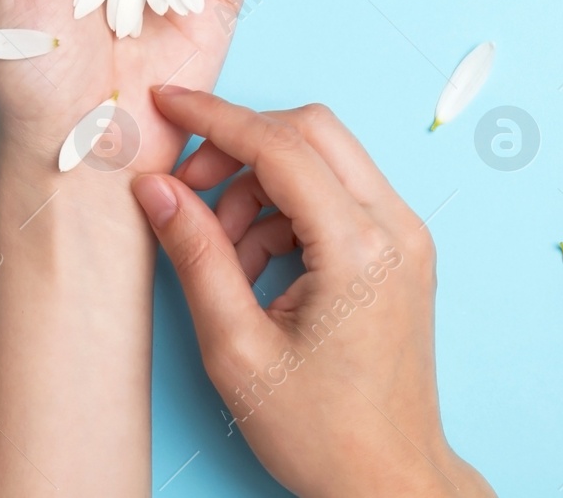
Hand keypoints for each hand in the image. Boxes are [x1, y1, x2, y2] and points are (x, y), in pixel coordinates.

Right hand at [131, 89, 495, 497]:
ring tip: (224, 255)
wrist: (390, 481)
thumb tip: (156, 188)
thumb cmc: (320, 432)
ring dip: (262, 185)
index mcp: (360, 248)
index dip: (215, 119)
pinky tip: (256, 267)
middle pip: (312, 131)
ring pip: (325, 159)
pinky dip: (289, 210)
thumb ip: (195, 256)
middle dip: (241, 145)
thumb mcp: (236, 350)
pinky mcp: (402, 250)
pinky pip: (339, 193)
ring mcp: (406, 236)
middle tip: (189, 189)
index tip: (167, 103)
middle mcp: (396, 227)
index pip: (282, 145)